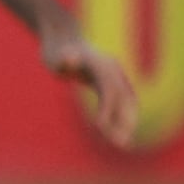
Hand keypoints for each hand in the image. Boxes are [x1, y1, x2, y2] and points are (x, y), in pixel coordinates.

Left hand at [43, 26, 139, 148]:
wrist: (63, 38)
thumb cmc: (56, 51)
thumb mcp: (55, 56)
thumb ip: (64, 60)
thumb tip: (70, 58)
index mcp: (101, 64)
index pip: (109, 90)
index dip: (107, 108)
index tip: (100, 127)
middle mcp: (113, 69)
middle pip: (122, 98)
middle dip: (123, 121)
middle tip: (120, 144)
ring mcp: (115, 75)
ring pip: (127, 101)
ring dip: (128, 121)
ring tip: (123, 143)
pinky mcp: (111, 81)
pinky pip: (123, 100)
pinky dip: (124, 115)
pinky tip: (121, 131)